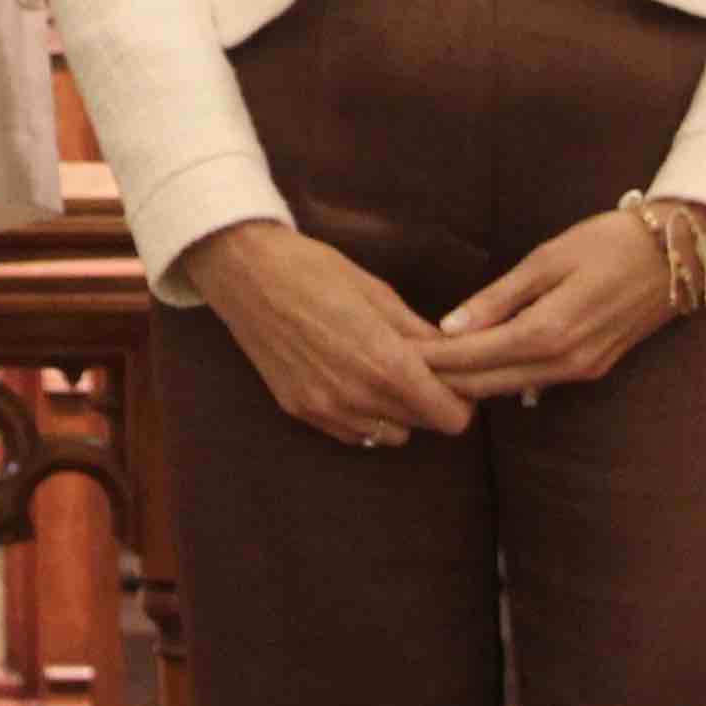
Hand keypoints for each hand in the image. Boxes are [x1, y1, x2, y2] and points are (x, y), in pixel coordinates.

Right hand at [187, 221, 472, 447]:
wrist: (244, 272)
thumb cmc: (313, 270)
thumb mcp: (377, 293)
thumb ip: (419, 333)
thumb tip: (456, 355)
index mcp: (386, 365)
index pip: (450, 417)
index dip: (462, 400)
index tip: (455, 378)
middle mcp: (358, 398)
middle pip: (423, 426)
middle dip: (431, 401)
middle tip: (422, 370)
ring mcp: (326, 409)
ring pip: (390, 435)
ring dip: (398, 412)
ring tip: (384, 374)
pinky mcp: (299, 410)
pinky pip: (352, 433)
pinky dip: (364, 417)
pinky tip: (351, 381)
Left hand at [421, 206, 689, 401]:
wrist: (675, 255)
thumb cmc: (607, 242)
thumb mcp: (547, 259)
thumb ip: (498, 298)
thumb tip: (450, 327)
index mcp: (548, 332)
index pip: (473, 357)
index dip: (431, 359)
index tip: (393, 353)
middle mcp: (564, 362)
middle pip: (486, 384)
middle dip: (439, 379)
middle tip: (395, 368)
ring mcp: (580, 371)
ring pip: (508, 388)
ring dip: (466, 383)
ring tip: (422, 370)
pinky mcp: (591, 369)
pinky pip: (533, 383)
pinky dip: (497, 379)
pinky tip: (470, 368)